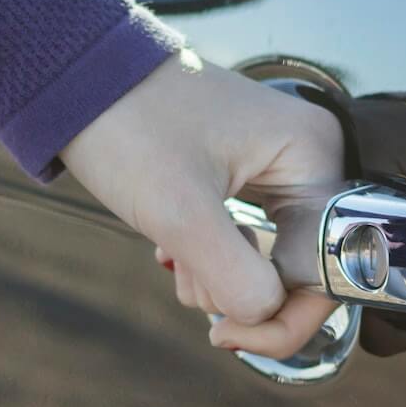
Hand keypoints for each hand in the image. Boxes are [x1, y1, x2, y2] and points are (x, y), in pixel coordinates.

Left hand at [60, 49, 343, 358]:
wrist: (74, 72)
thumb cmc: (129, 124)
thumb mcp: (180, 210)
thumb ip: (234, 275)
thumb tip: (266, 315)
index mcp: (314, 155)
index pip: (330, 268)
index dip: (283, 316)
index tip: (224, 334)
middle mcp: (310, 160)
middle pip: (305, 270)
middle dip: (243, 294)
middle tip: (192, 292)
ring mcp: (279, 168)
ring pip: (271, 263)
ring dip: (218, 278)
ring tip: (173, 254)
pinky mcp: (247, 178)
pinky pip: (249, 243)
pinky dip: (211, 258)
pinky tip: (174, 245)